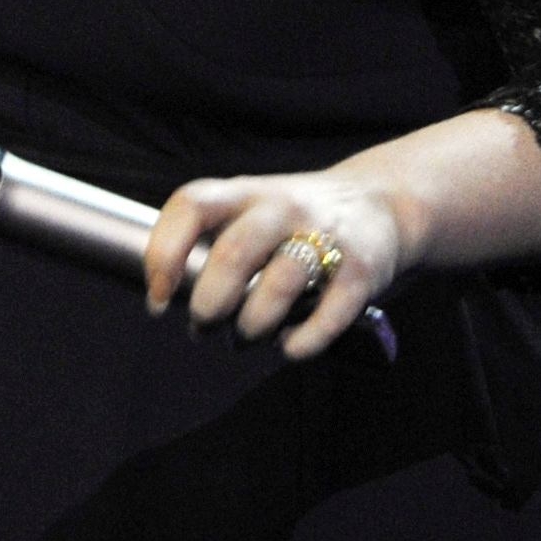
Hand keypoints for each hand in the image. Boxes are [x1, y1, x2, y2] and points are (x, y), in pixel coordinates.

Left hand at [143, 170, 416, 361]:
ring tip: (246, 339)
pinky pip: (328, 315)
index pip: (192, 205)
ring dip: (252, 326)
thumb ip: (214, 245)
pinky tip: (289, 347)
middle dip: (209, 305)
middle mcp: (284, 206)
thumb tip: (169, 303)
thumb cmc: (296, 222)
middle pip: (234, 253)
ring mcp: (326, 235)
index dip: (164, 253)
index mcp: (246, 192)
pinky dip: (302, 342)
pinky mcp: (361, 269)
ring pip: (280, 283)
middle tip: (204, 328)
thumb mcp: (252, 211)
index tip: (159, 299)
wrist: (382, 204)